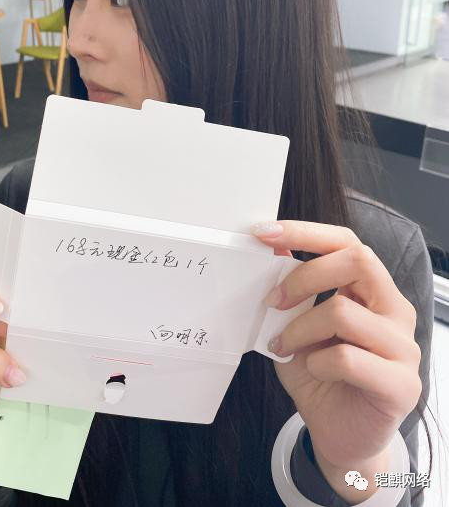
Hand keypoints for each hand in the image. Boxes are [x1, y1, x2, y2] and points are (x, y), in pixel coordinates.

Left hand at [253, 221, 420, 481]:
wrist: (339, 435)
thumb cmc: (320, 376)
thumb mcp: (296, 326)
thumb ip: (290, 292)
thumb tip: (273, 249)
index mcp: (372, 290)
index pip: (347, 242)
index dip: (305, 233)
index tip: (264, 234)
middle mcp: (395, 311)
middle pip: (357, 260)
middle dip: (304, 275)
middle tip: (273, 299)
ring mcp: (403, 347)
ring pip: (343, 311)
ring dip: (300, 328)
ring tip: (283, 344)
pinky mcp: (401, 384)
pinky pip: (348, 358)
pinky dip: (317, 363)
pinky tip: (314, 372)